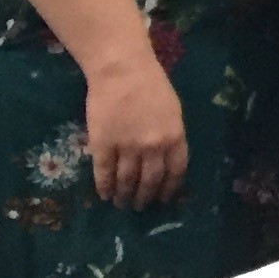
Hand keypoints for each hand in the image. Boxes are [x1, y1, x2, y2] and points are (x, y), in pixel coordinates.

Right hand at [84, 54, 186, 208]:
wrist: (122, 70)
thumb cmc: (150, 85)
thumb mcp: (173, 111)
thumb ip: (171, 135)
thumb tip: (166, 158)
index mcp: (175, 137)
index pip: (175, 172)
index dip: (169, 188)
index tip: (164, 199)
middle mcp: (153, 147)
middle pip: (150, 180)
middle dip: (145, 197)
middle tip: (140, 207)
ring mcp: (127, 147)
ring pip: (126, 180)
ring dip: (124, 195)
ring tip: (122, 203)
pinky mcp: (103, 145)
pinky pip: (104, 173)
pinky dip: (104, 186)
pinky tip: (104, 194)